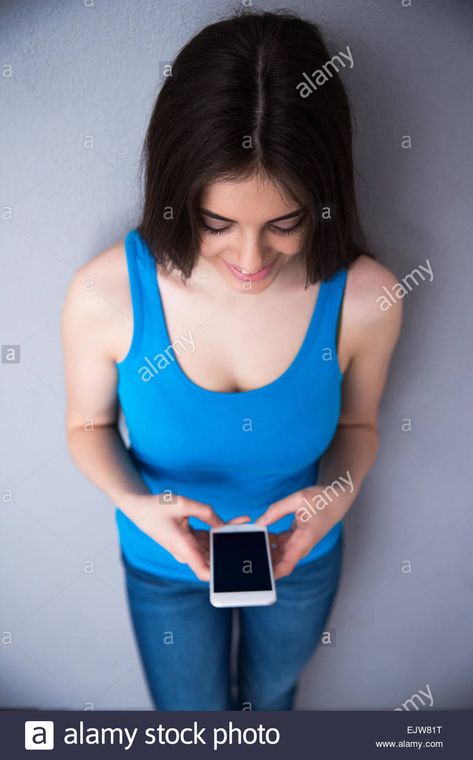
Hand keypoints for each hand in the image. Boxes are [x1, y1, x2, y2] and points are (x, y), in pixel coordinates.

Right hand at [126, 493, 249, 580]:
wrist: (139, 509)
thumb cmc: (157, 507)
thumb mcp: (183, 503)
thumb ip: (206, 512)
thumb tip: (224, 525)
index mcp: (183, 547)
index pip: (204, 572)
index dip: (221, 575)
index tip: (237, 570)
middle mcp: (186, 551)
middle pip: (214, 557)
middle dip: (231, 551)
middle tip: (251, 542)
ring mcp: (187, 547)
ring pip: (213, 546)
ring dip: (228, 538)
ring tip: (248, 527)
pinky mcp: (188, 541)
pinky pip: (207, 539)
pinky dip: (219, 532)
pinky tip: (236, 524)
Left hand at [255, 486, 349, 578]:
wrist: (336, 499)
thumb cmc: (322, 499)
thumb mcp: (298, 498)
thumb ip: (276, 510)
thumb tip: (258, 523)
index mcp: (304, 540)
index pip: (285, 566)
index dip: (270, 574)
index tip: (256, 575)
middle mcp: (301, 546)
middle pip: (278, 563)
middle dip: (262, 563)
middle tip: (245, 558)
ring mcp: (297, 543)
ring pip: (276, 554)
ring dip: (264, 551)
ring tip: (247, 544)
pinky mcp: (294, 538)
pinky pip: (278, 544)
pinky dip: (268, 540)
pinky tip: (258, 533)